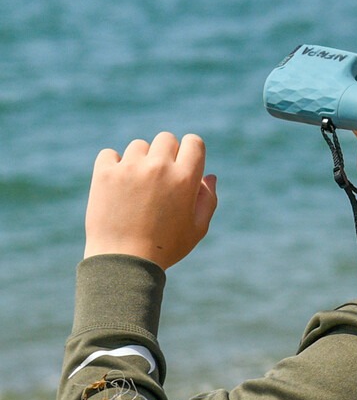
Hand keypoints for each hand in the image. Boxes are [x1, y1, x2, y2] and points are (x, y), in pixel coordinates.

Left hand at [84, 133, 218, 267]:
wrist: (122, 261)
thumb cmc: (165, 247)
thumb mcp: (197, 228)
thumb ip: (209, 199)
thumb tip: (209, 176)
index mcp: (186, 178)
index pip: (194, 141)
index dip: (191, 150)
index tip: (183, 162)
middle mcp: (159, 168)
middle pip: (166, 139)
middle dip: (166, 154)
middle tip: (159, 178)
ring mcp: (130, 168)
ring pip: (138, 146)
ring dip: (140, 160)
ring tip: (137, 185)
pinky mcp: (104, 174)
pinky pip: (109, 154)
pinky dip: (113, 165)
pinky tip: (117, 184)